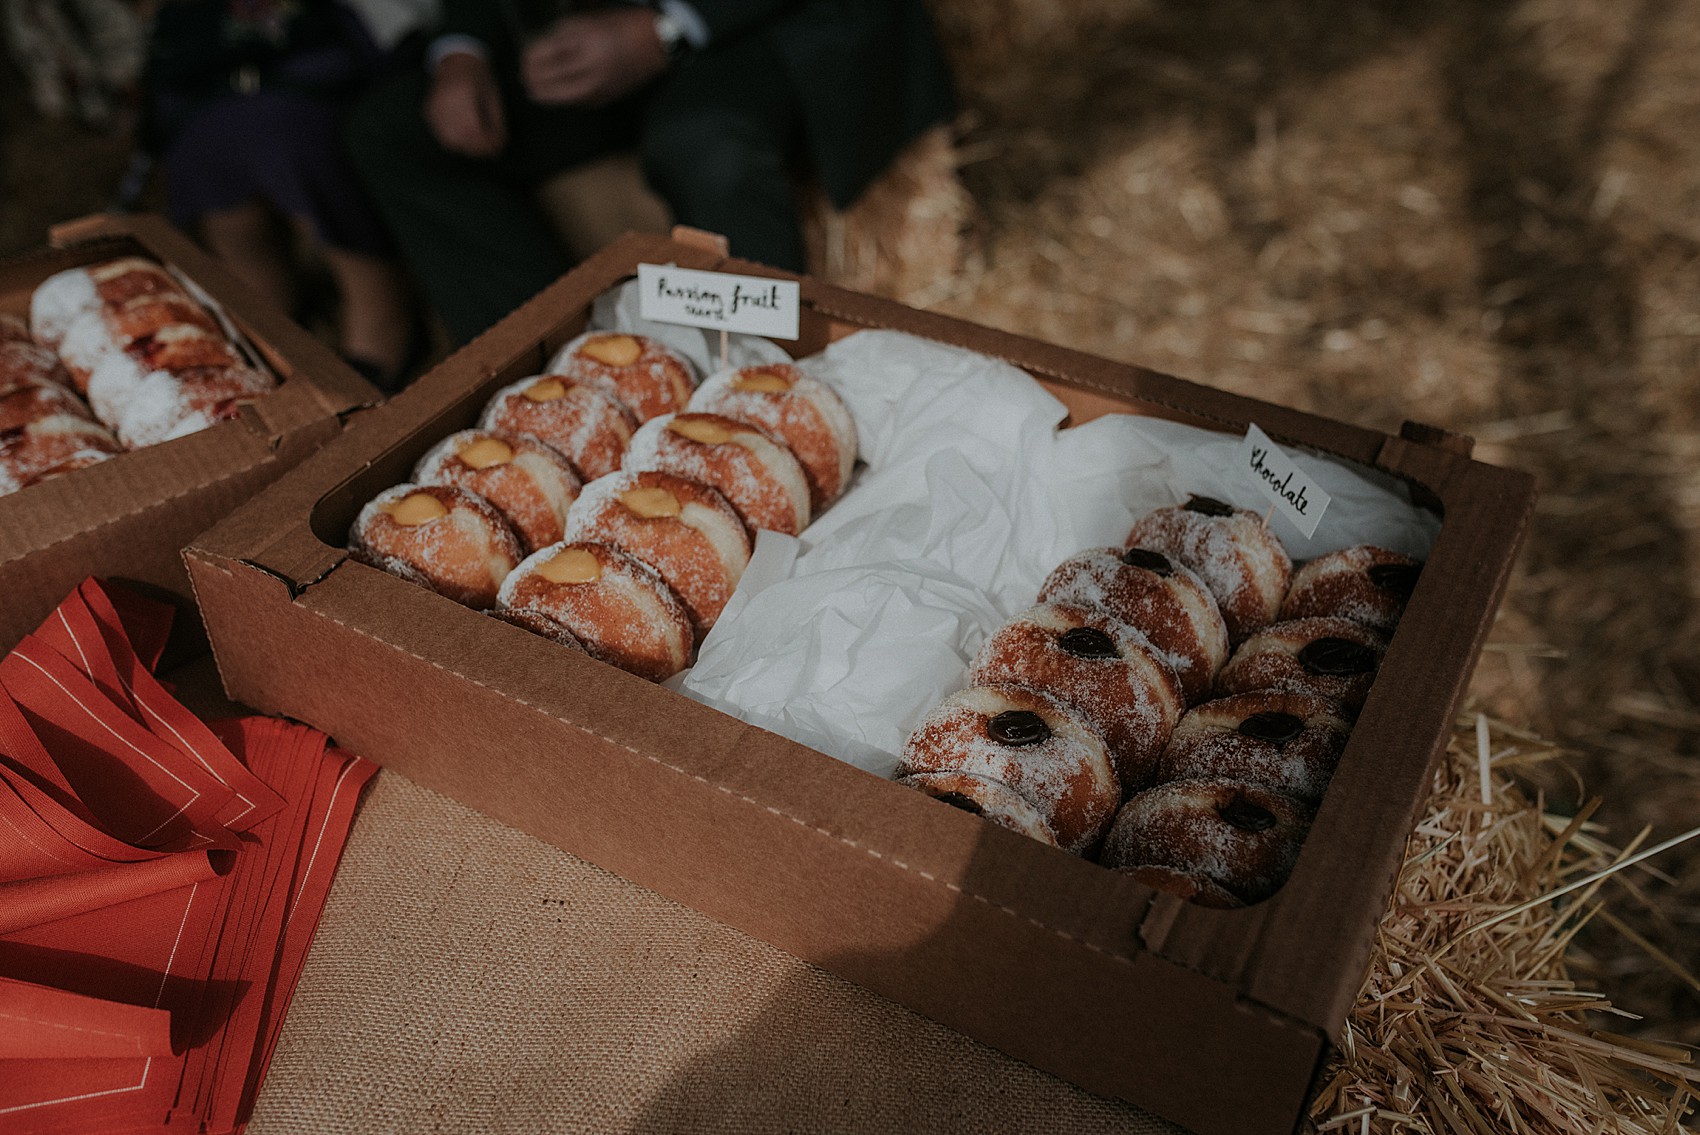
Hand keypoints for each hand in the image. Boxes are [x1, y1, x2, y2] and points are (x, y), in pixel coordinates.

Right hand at [426, 51, 507, 157]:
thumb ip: (496, 124)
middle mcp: (443, 100)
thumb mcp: (493, 98)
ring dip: (466, 147)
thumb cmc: (480, 79)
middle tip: (489, 151)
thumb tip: (498, 148)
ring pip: (448, 139)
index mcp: (462, 93)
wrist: (458, 62)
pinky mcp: (428, 112)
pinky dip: (454, 142)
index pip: (472, 127)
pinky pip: (440, 135)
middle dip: (476, 148)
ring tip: (479, 147)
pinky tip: (466, 140)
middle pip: (459, 136)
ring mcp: (433, 106)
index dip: (484, 142)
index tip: (497, 149)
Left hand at [521, 7, 668, 107]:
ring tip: (534, 90)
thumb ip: (565, 33)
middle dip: (532, 77)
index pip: (545, 54)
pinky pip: (577, 102)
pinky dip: (564, 99)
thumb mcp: (590, 20)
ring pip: (560, 97)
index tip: (523, 56)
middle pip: (549, 79)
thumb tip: (542, 47)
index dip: (529, 57)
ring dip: (544, 94)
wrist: (657, 44)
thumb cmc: (624, 25)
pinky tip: (558, 94)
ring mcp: (598, 86)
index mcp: (585, 42)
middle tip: (524, 75)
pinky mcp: (606, 98)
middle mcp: (590, 67)